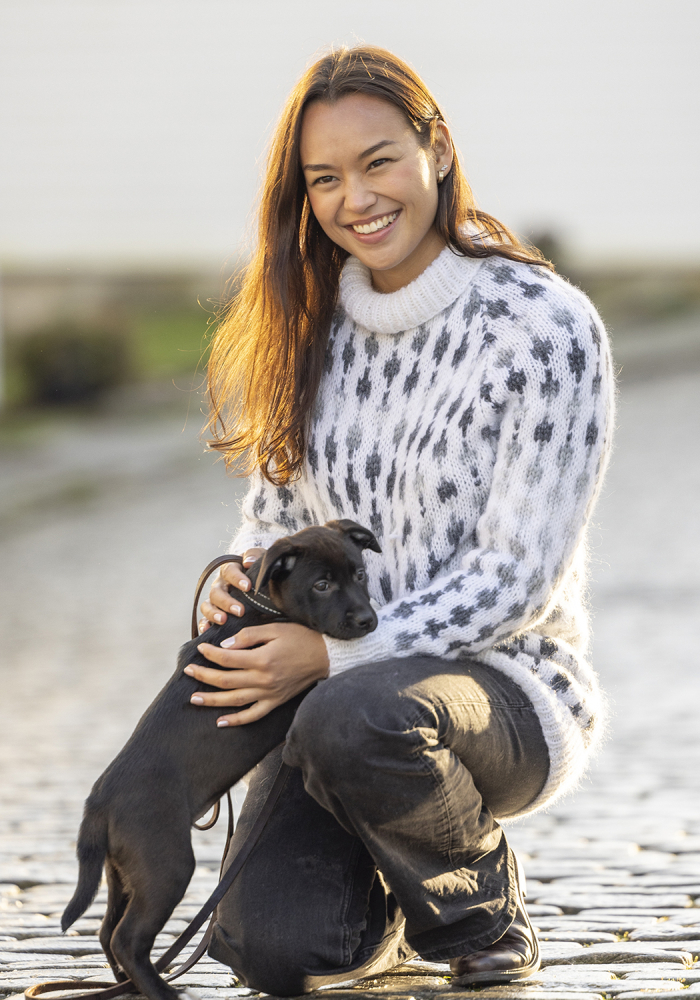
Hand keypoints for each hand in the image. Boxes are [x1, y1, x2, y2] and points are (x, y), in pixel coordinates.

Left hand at [185, 622, 329, 725]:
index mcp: (262, 659)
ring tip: (194, 698)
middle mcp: (263, 679)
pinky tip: (220, 721)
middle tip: (188, 671)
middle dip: (203, 676)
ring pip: (234, 700)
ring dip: (212, 700)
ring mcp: (269, 694)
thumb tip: (225, 646)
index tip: (200, 648)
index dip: (210, 653)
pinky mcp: (275, 702)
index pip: (227, 658)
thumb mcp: (275, 629)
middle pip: (226, 680)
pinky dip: (235, 720)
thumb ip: (248, 636)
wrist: (325, 656)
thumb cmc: (300, 638)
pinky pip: (252, 715)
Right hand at [198, 547, 265, 633]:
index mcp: (230, 569)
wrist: (255, 579)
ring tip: (223, 620)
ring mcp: (215, 599)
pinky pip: (204, 619)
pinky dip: (204, 624)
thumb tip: (248, 561)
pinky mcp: (214, 612)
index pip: (230, 571)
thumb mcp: (259, 559)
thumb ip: (255, 555)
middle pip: (216, 592)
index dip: (237, 579)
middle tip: (240, 611)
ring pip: (207, 605)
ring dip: (213, 613)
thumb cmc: (257, 569)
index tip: (248, 586)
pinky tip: (208, 630)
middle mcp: (220, 584)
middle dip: (227, 602)